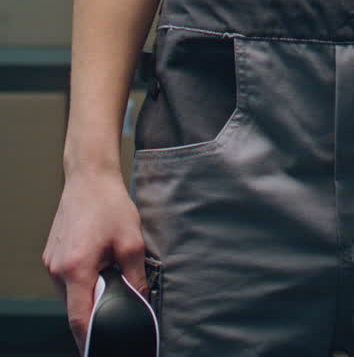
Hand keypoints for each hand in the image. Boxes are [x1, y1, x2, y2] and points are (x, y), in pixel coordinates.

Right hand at [42, 169, 147, 354]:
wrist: (89, 176)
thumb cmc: (109, 204)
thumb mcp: (132, 242)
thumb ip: (136, 278)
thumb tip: (140, 302)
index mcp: (76, 268)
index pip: (80, 318)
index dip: (91, 336)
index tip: (103, 343)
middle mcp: (58, 269)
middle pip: (75, 307)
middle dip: (95, 309)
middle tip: (115, 298)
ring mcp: (51, 262)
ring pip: (69, 294)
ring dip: (87, 292)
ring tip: (106, 271)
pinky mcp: (51, 255)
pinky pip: (65, 280)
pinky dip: (80, 279)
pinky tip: (96, 261)